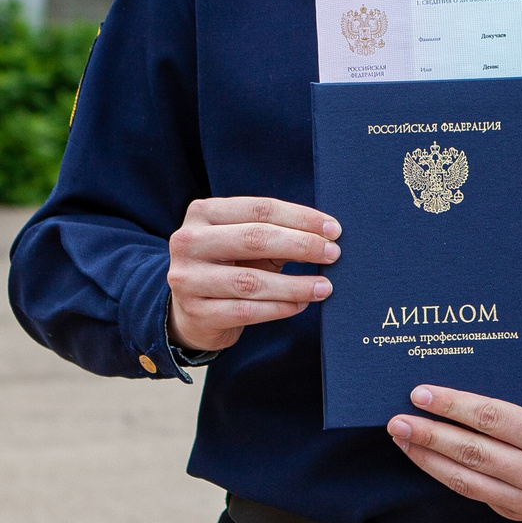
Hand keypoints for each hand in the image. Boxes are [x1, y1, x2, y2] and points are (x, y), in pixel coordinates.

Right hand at [165, 196, 338, 352]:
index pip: (259, 209)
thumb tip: (326, 235)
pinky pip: (246, 311)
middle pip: (254, 239)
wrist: (190, 312)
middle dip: (301, 245)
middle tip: (333, 254)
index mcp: (203, 212)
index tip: (333, 229)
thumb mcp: (244, 243)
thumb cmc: (228, 267)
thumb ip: (275, 233)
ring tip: (324, 287)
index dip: (301, 218)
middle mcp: (189, 242)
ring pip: (251, 281)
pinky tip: (300, 304)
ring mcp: (188, 279)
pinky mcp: (196, 313)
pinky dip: (279, 308)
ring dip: (295, 284)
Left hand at [389, 385, 521, 520]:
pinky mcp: (518, 514)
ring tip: (402, 439)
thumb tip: (465, 381)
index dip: (452, 406)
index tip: (422, 394)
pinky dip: (445, 474)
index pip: (491, 418)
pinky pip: (473, 493)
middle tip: (398, 420)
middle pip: (472, 452)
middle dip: (429, 434)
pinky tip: (427, 458)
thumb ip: (521, 398)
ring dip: (428, 458)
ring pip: (465, 480)